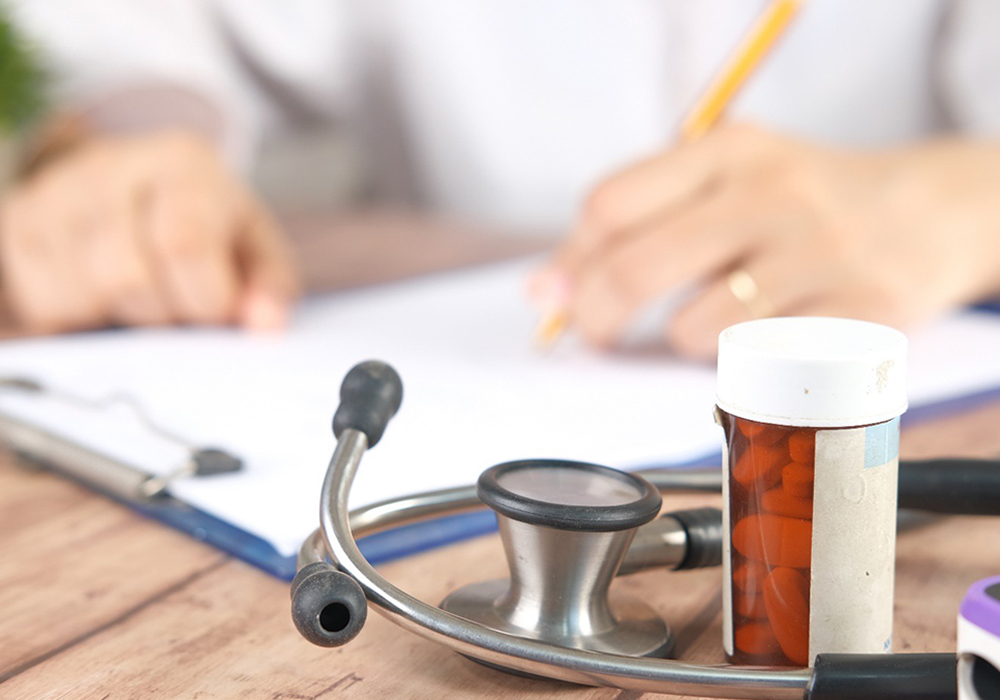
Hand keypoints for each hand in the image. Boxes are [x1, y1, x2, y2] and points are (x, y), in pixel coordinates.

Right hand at [0, 130, 298, 332]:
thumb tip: (266, 325)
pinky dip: (84, 319)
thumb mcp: (252, 245)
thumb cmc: (202, 225)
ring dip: (124, 318)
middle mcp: (111, 168)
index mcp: (183, 164)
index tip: (217, 311)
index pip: (184, 243)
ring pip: (84, 295)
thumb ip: (271, 286)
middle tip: (180, 306)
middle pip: (128, 277)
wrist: (130, 191)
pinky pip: (47, 307)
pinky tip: (105, 297)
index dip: (205, 299)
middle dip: (164, 314)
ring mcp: (55, 198)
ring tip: (146, 298)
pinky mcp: (19, 232)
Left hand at [535, 124, 999, 357]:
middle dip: (596, 315)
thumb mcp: (723, 179)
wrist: (926, 211)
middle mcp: (772, 193)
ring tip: (711, 323)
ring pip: (693, 329)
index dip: (573, 260)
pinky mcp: (859, 313)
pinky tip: (761, 340)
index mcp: (728, 150)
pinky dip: (740, 365)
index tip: (562, 292)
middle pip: (638, 268)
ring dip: (681, 342)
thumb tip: (543, 289)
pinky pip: (757, 365)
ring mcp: (820, 253)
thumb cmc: (798, 202)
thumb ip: (635, 220)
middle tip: (596, 334)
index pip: (610, 206)